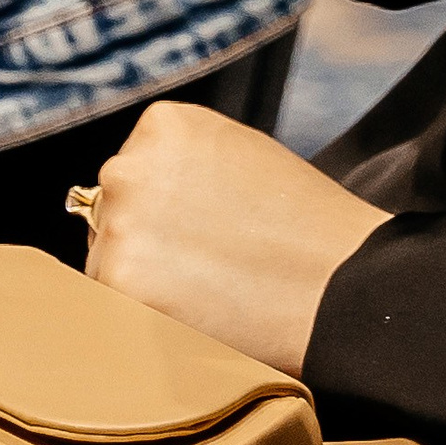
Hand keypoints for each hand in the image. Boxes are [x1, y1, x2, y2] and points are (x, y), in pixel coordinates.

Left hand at [84, 101, 386, 376]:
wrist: (338, 284)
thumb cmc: (301, 226)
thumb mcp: (239, 159)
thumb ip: (184, 166)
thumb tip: (134, 202)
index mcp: (164, 124)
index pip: (136, 174)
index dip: (169, 212)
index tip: (209, 231)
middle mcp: (129, 164)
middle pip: (111, 216)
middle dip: (147, 244)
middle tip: (209, 266)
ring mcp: (118, 223)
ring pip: (108, 265)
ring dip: (141, 284)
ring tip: (208, 291)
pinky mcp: (116, 281)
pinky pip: (112, 309)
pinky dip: (143, 320)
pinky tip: (195, 313)